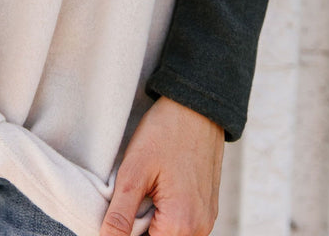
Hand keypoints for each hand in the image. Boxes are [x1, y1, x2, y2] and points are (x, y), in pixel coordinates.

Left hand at [100, 97, 223, 235]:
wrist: (198, 105)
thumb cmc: (166, 132)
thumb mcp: (134, 170)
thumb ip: (120, 215)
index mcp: (181, 225)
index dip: (125, 234)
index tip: (120, 211)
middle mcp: (199, 229)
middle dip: (139, 229)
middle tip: (133, 197)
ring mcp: (207, 219)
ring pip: (171, 235)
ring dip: (153, 224)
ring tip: (145, 193)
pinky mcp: (208, 208)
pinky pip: (184, 226)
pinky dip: (167, 217)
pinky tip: (158, 192)